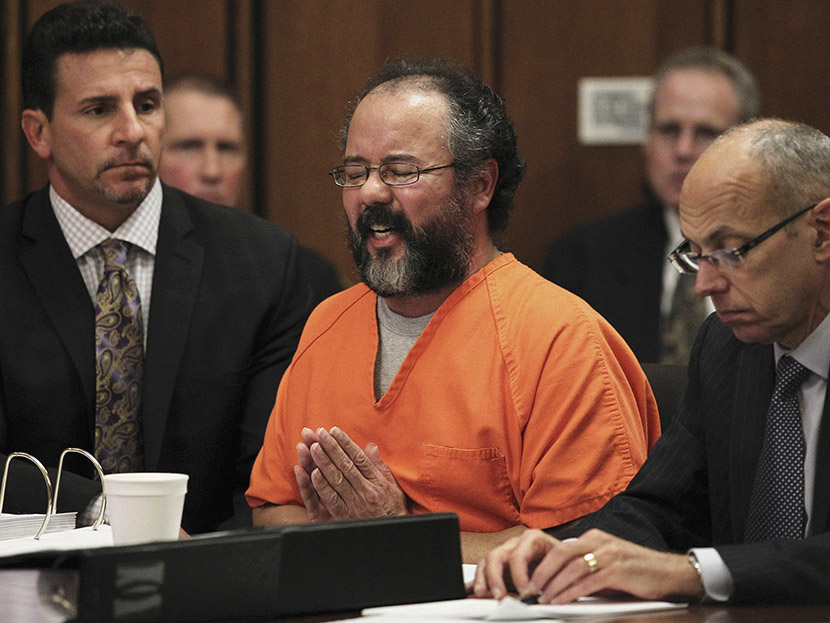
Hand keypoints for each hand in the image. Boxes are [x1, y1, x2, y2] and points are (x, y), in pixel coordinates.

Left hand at [294, 426, 406, 519]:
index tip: (334, 430)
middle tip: (319, 433)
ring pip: (337, 479)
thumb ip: (378, 465)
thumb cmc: (392, 509)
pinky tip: (313, 475)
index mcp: (376, 481)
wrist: (392, 535)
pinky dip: (322, 486)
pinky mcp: (345, 516)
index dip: (345, 443)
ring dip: (324, 462)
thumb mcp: (392, 485)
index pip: (358, 458)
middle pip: (346, 465)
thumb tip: (370, 446)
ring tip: (313, 447)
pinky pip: (332, 499)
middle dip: (331, 448)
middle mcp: (366, 490)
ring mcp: (355, 504)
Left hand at [474, 528, 704, 603]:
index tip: (530, 580)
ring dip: (554, 584)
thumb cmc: (638, 573)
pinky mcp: (618, 570)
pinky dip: (571, 592)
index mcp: (595, 538)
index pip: (561, 548)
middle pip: (562, 553)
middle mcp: (600, 542)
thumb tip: (560, 585)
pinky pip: (588, 581)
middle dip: (542, 572)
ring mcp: (610, 554)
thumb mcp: (608, 566)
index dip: (543, 564)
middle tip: (529, 589)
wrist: (671, 574)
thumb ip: (586, 570)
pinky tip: (562, 601)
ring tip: (542, 598)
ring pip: (572, 567)